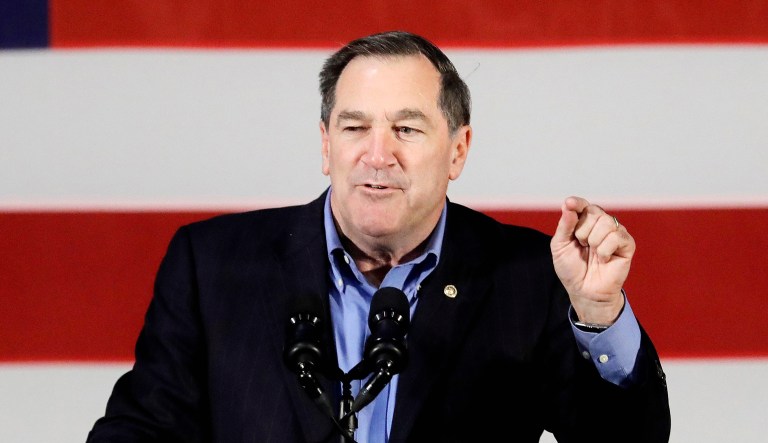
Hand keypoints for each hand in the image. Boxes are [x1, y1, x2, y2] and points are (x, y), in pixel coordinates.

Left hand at [550, 196, 634, 324]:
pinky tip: (603, 259)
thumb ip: (565, 225)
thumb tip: (568, 204)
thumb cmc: (572, 269)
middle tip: (582, 245)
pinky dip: (605, 250)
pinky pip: (616, 236)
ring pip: (606, 222)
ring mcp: (615, 233)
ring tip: (593, 253)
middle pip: (594, 211)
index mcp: (584, 222)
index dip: (577, 203)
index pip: (583, 205)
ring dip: (593, 240)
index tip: (570, 203)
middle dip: (582, 230)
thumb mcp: (560, 246)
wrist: (584, 291)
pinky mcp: (627, 245)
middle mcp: (601, 224)